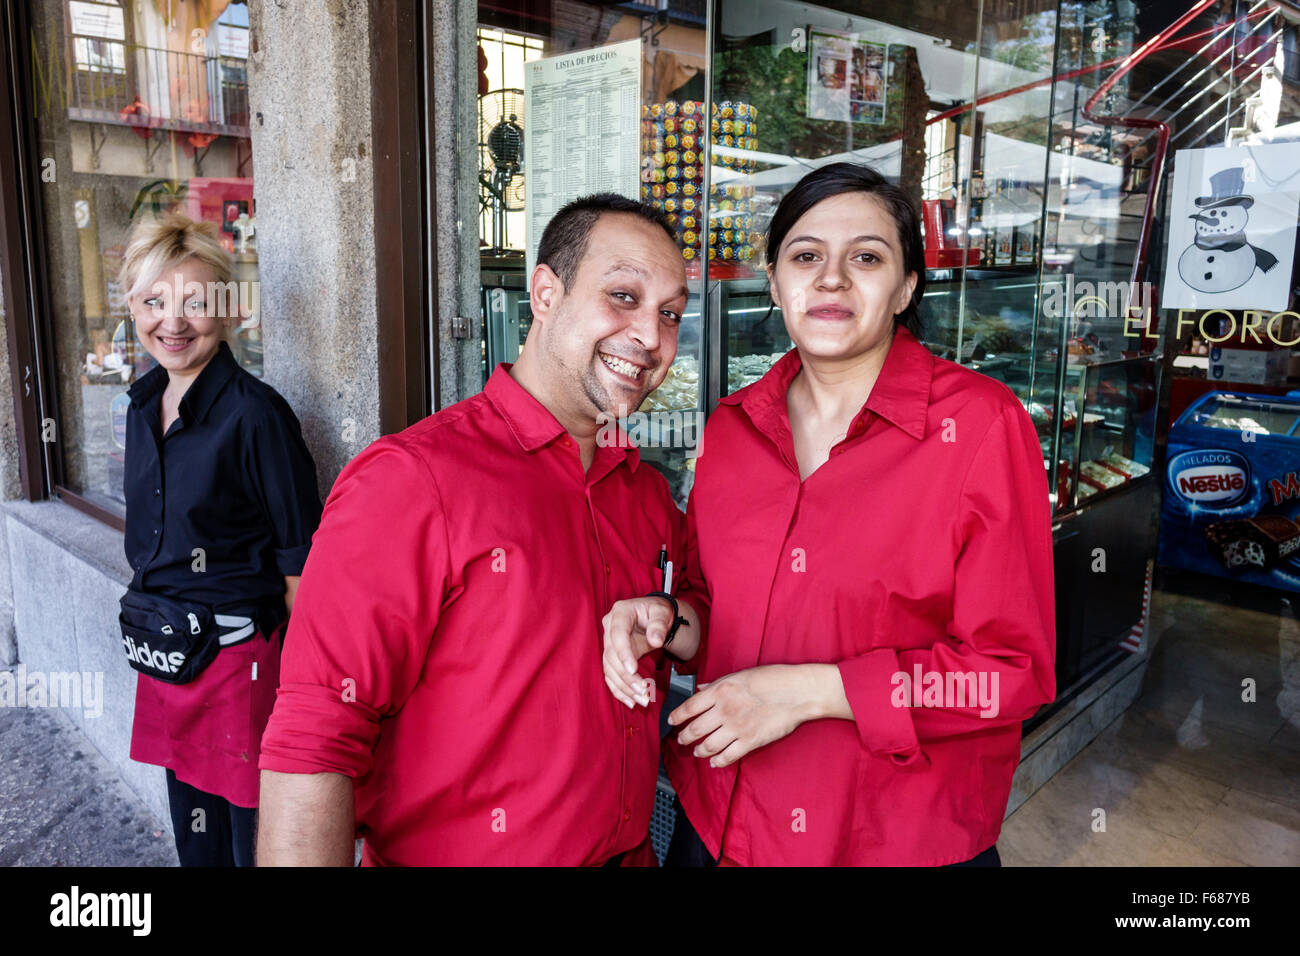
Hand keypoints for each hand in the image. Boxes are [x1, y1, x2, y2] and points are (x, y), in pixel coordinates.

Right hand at [601, 596, 674, 708]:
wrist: (655, 617)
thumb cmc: (658, 612)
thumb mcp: (663, 612)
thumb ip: (659, 624)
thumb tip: (655, 640)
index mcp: (620, 613)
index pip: (618, 635)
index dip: (624, 653)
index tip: (633, 670)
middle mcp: (610, 628)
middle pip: (612, 656)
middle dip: (627, 677)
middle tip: (643, 692)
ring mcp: (609, 643)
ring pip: (610, 669)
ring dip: (624, 687)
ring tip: (642, 700)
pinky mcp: (612, 657)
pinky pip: (611, 676)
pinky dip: (619, 690)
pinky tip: (630, 701)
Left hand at [668, 664, 823, 767]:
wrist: (796, 692)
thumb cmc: (772, 679)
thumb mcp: (739, 675)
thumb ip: (717, 684)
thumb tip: (700, 688)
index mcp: (720, 691)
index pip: (689, 706)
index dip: (677, 716)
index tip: (672, 721)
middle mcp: (724, 710)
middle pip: (695, 728)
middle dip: (684, 736)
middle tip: (681, 739)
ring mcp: (737, 727)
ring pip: (708, 745)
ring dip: (699, 750)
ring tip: (697, 751)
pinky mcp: (750, 741)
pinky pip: (727, 756)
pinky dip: (718, 761)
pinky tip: (714, 761)